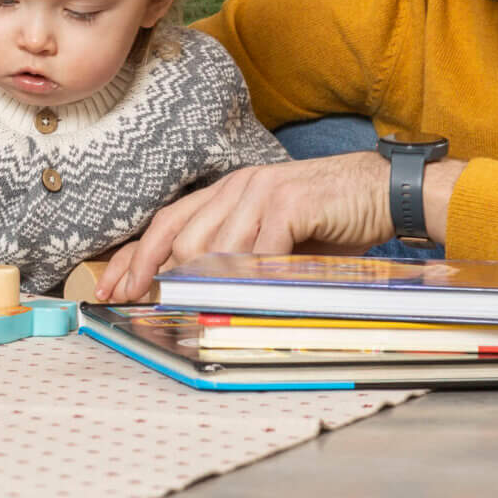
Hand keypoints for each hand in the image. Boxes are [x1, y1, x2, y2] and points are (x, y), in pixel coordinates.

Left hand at [92, 153, 407, 303]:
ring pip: (215, 247)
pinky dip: (251, 277)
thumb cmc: (330, 223)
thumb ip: (238, 258)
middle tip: (148, 308)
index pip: (167, 223)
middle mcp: (238, 186)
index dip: (137, 257)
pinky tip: (248, 295)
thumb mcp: (273, 240)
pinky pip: (258, 249)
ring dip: (208, 284)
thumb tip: (195, 295)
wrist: (384, 193)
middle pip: (180, 237)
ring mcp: (262, 191)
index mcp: (228, 191)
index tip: (113, 288)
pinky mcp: (290, 202)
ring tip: (199, 311)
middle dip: (160, 277)